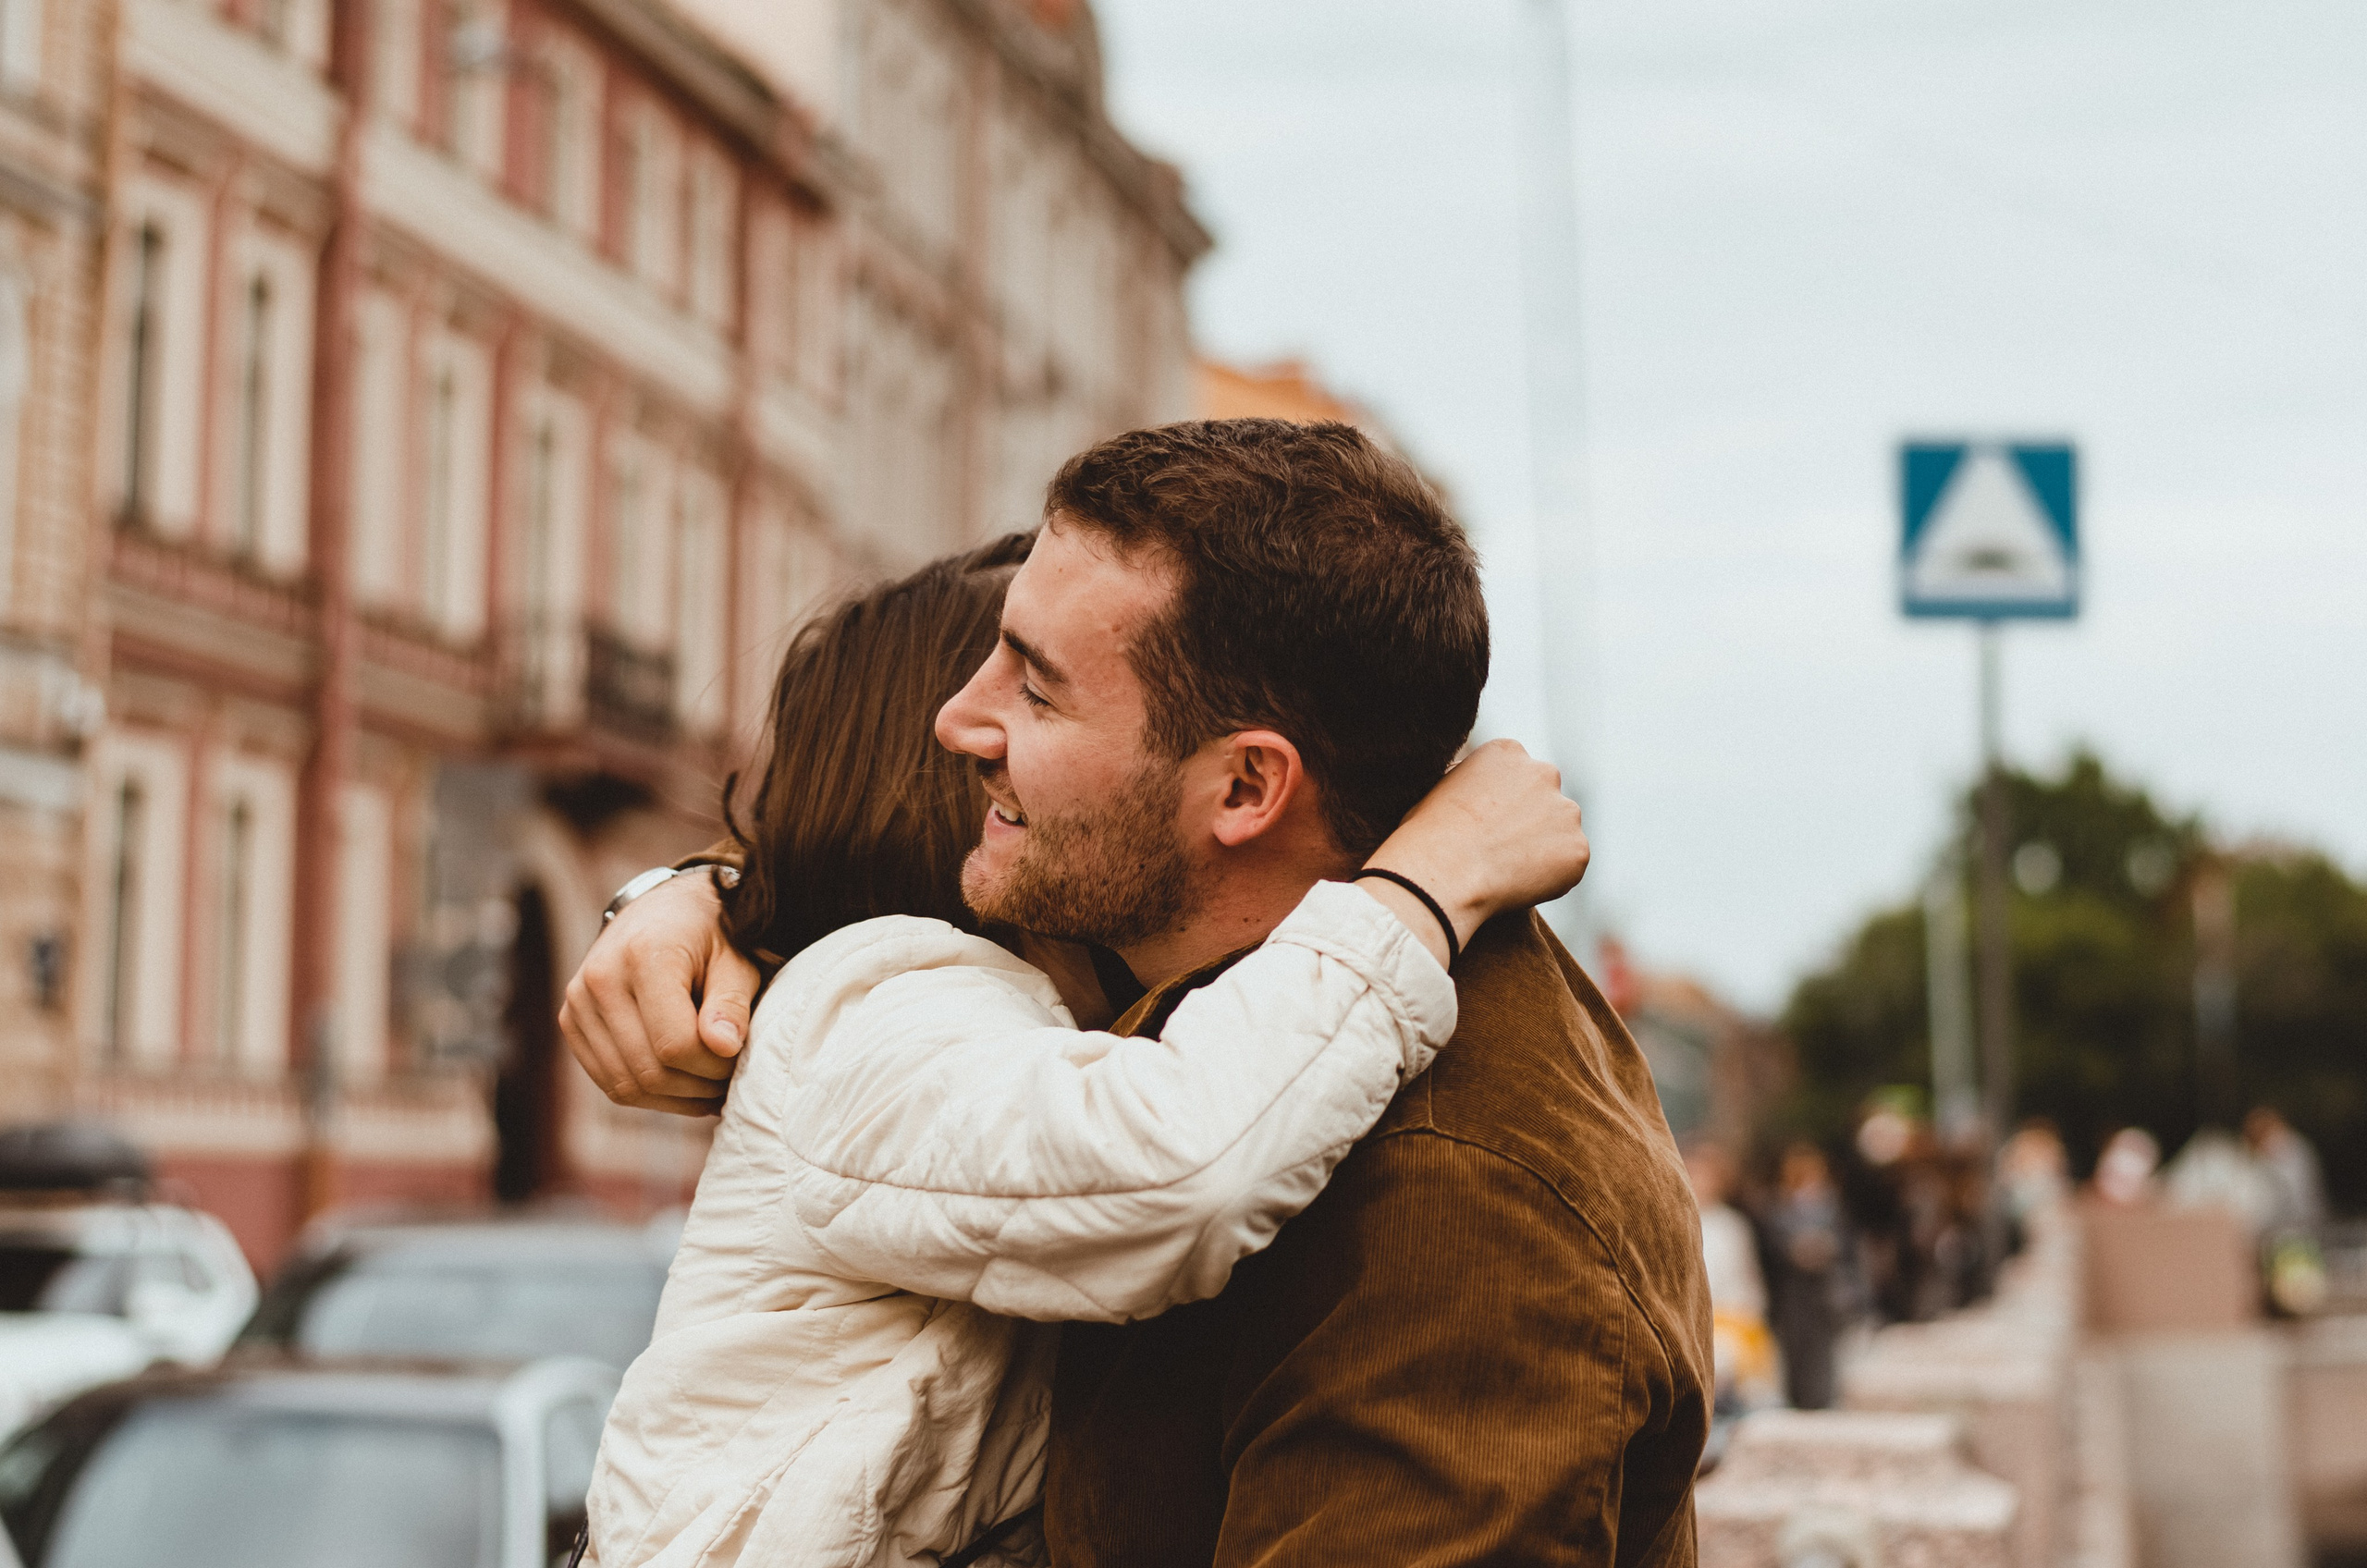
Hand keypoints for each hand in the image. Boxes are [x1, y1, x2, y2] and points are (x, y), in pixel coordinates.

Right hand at [559, 869, 760, 1114]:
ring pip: (626, 1085)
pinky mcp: (571, 1022)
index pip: (676, 1043)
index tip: (739, 1059)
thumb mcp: (736, 959)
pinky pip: (609, 1082)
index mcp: (643, 955)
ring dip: (675, 1098)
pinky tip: (683, 1085)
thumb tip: (724, 1047)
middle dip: (697, 1087)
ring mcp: (578, 1002)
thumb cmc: (710, 935)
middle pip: (649, 1070)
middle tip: (729, 1081)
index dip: (714, 1067)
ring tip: (710, 1086)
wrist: (662, 911)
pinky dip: (649, 1095)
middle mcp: (600, 978)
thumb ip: (732, 1002)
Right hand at [1359, 740, 1587, 964]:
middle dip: (1531, 820)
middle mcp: (1544, 773)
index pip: (1518, 774)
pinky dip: (1552, 878)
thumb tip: (1478, 797)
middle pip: (1546, 798)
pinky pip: (1569, 866)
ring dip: (1545, 848)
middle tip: (1502, 850)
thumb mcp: (1440, 789)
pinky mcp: (1577, 850)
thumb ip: (1472, 786)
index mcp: (1506, 752)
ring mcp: (1565, 812)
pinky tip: (1519, 887)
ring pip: (1562, 831)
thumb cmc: (1426, 835)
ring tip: (1507, 872)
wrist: (1442, 873)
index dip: (1503, 803)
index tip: (1487, 825)